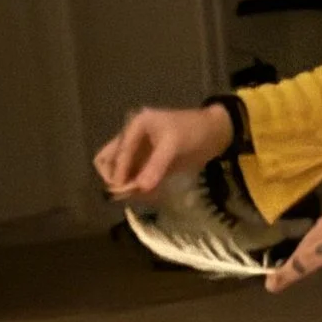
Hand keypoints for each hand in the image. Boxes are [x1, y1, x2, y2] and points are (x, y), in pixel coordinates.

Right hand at [93, 104, 234, 201]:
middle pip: (108, 160)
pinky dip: (135, 187)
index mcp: (134, 127)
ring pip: (119, 171)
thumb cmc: (192, 132)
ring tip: (137, 194)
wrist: (213, 133)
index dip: (119, 173)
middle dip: (114, 178)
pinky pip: (133, 177)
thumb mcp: (173, 145)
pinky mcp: (147, 163)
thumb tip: (140, 188)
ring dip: (124, 184)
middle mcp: (131, 138)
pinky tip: (146, 194)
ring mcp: (138, 152)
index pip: (117, 153)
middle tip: (126, 193)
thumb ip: (156, 166)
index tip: (122, 191)